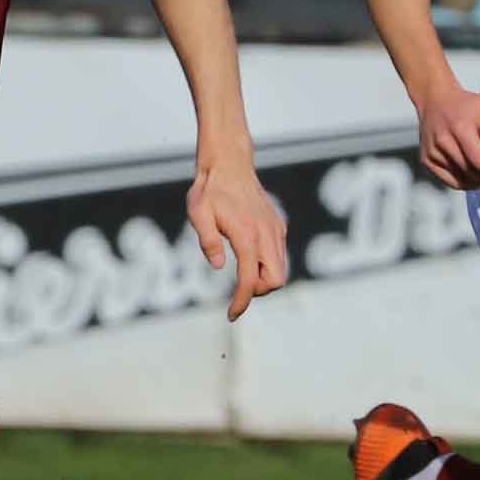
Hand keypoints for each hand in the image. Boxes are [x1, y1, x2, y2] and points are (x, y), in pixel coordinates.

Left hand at [185, 157, 290, 322]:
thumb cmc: (209, 189)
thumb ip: (208, 241)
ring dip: (264, 279)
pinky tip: (249, 257)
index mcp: (247, 235)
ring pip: (281, 269)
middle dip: (259, 291)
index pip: (251, 280)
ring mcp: (276, 230)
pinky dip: (267, 264)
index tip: (231, 315)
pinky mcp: (278, 226)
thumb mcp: (198, 213)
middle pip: (276, 280)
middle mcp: (267, 234)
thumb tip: (219, 266)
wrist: (229, 164)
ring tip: (241, 274)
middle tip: (238, 289)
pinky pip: (279, 255)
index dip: (242, 302)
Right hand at [411, 80, 479, 192]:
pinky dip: (466, 182)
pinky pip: (450, 180)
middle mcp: (443, 143)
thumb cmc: (465, 104)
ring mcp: (432, 153)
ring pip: (461, 179)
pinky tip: (476, 174)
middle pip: (472, 172)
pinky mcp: (426, 160)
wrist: (434, 100)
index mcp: (460, 130)